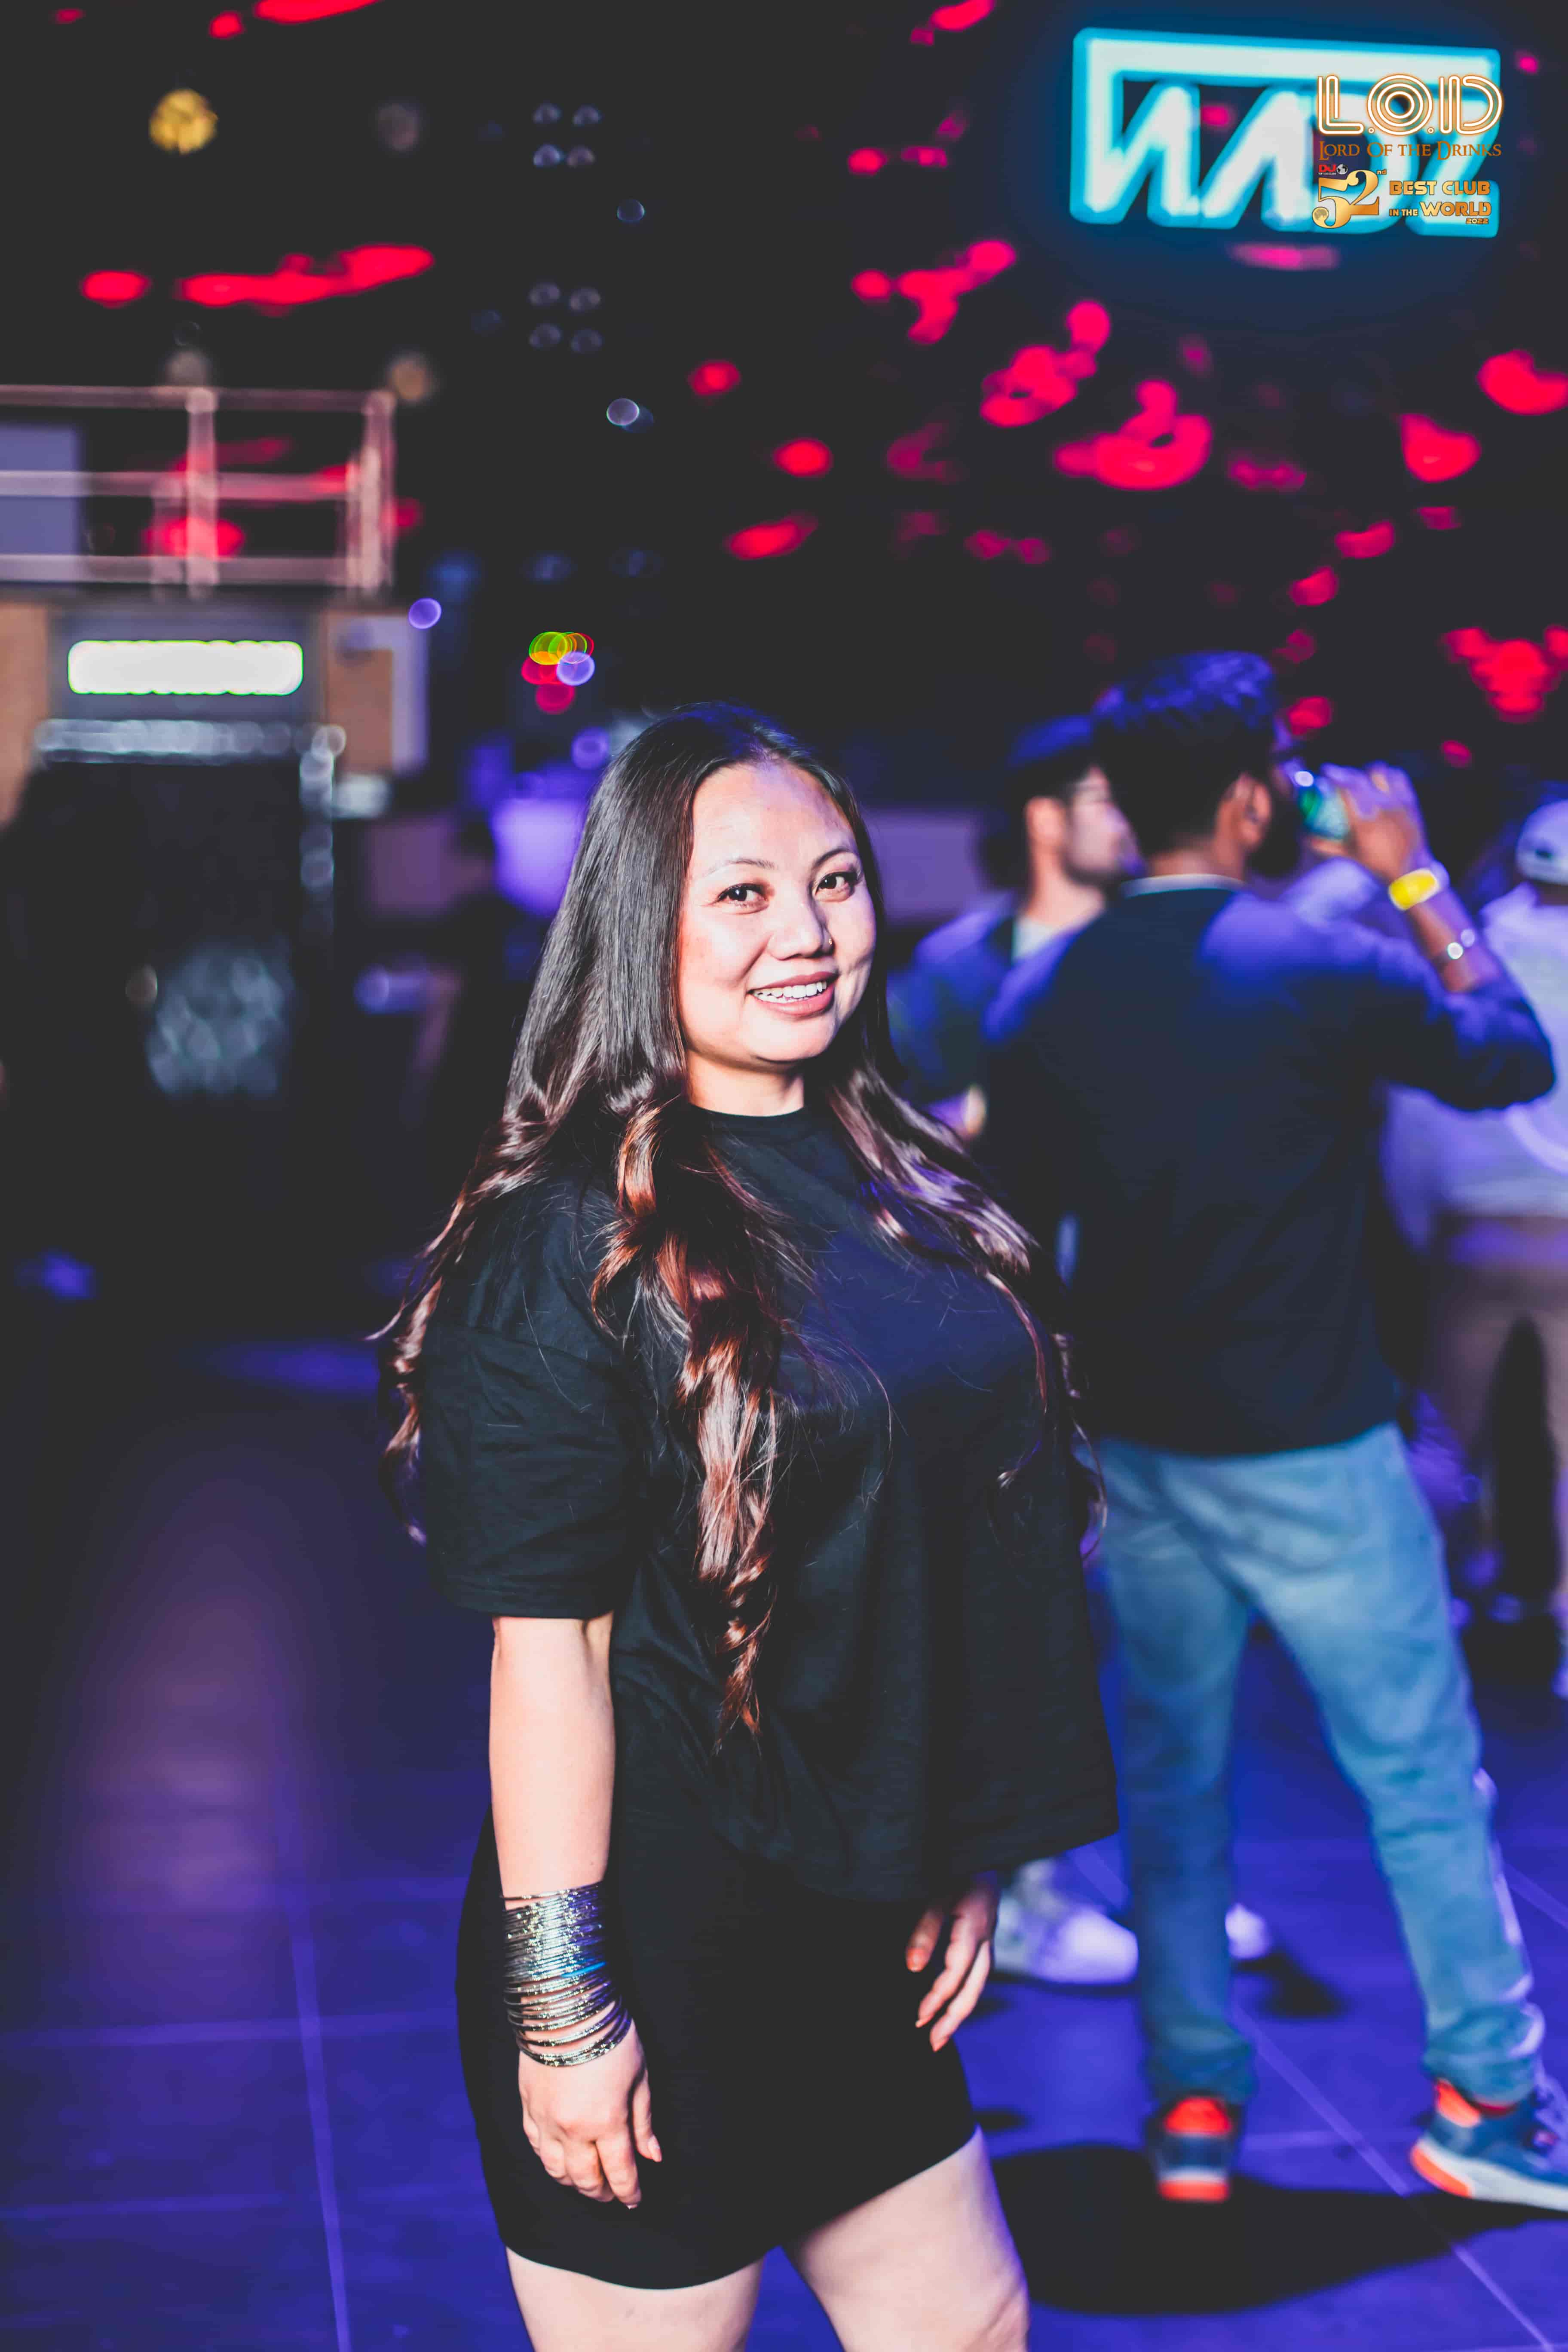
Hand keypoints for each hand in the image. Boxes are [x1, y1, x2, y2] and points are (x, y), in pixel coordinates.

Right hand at [517, 2022, 660, 2206]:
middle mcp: (573, 2129)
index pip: (620, 2172)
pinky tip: (559, 2159)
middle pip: (585, 2179)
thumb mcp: (639, 2076)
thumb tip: (652, 2157)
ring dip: (573, 2183)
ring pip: (556, 2171)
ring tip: (586, 2182)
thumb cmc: (611, 2037)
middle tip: (612, 2196)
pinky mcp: (528, 2107)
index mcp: (607, 2122)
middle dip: (601, 2193)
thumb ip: (643, 2121)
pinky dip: (549, 2161)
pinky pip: (536, 2147)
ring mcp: (546, 2120)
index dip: (629, 2192)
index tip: (635, 2201)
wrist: (565, 2006)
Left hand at [906, 1873, 998, 2050]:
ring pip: (979, 1981)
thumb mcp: (934, 1892)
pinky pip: (977, 1970)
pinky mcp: (983, 1932)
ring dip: (960, 2008)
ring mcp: (987, 1933)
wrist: (976, 1840)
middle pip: (974, 1985)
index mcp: (975, 1923)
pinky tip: (949, 2004)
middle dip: (954, 2017)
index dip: (937, 1997)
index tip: (918, 2018)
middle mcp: (985, 1933)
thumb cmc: (951, 1864)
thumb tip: (913, 1969)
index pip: (956, 1972)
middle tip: (933, 2044)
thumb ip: (925, 1930)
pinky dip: (964, 1990)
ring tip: (940, 2034)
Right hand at [1333, 763, 1427, 884]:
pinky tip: (1381, 779)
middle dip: (1346, 772)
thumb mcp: (1350, 855)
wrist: (1411, 868)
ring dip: (1367, 770)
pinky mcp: (1410, 800)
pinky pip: (1398, 777)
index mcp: (1365, 824)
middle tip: (1339, 774)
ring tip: (1362, 776)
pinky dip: (1387, 774)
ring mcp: (1398, 803)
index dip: (1334, 776)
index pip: (1347, 791)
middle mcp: (1382, 810)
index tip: (1326, 771)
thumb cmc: (1378, 863)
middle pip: (1360, 778)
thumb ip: (1326, 845)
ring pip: (1381, 772)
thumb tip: (1304, 837)